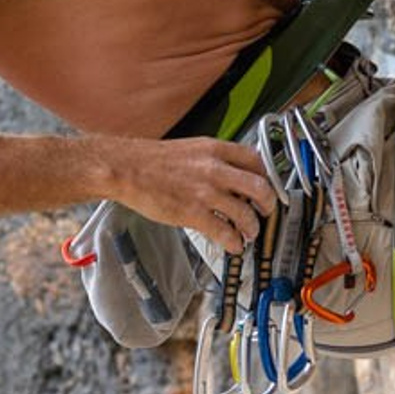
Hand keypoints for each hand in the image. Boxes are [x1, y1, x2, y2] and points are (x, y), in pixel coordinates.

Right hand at [111, 135, 274, 255]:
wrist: (125, 168)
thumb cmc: (153, 160)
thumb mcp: (192, 149)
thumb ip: (215, 160)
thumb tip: (233, 175)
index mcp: (216, 150)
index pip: (257, 161)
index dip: (268, 177)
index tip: (269, 186)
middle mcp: (215, 169)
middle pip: (260, 187)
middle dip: (268, 204)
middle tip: (266, 212)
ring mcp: (205, 192)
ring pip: (246, 213)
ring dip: (252, 227)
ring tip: (249, 233)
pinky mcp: (193, 213)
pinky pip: (224, 231)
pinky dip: (234, 241)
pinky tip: (233, 244)